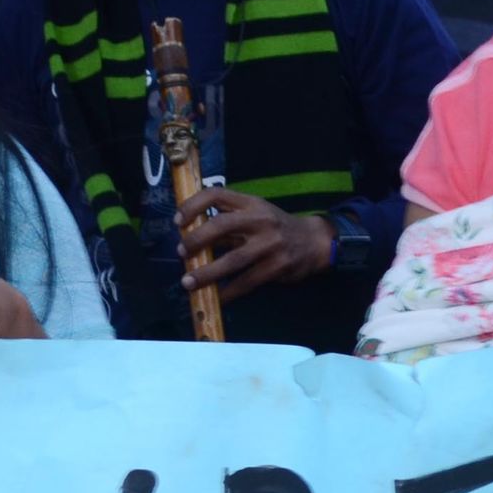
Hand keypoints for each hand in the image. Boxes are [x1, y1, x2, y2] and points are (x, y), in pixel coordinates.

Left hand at [179, 187, 335, 295]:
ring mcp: (269, 244)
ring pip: (232, 260)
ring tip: (188, 283)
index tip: (178, 221)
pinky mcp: (277, 267)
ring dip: (206, 273)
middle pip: (220, 226)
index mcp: (251, 203)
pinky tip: (217, 298)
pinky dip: (229, 292)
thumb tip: (192, 235)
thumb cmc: (276, 227)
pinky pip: (247, 281)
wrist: (315, 241)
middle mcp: (260, 220)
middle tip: (181, 253)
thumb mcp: (256, 214)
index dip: (193, 206)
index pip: (216, 194)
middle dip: (195, 240)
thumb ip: (229, 220)